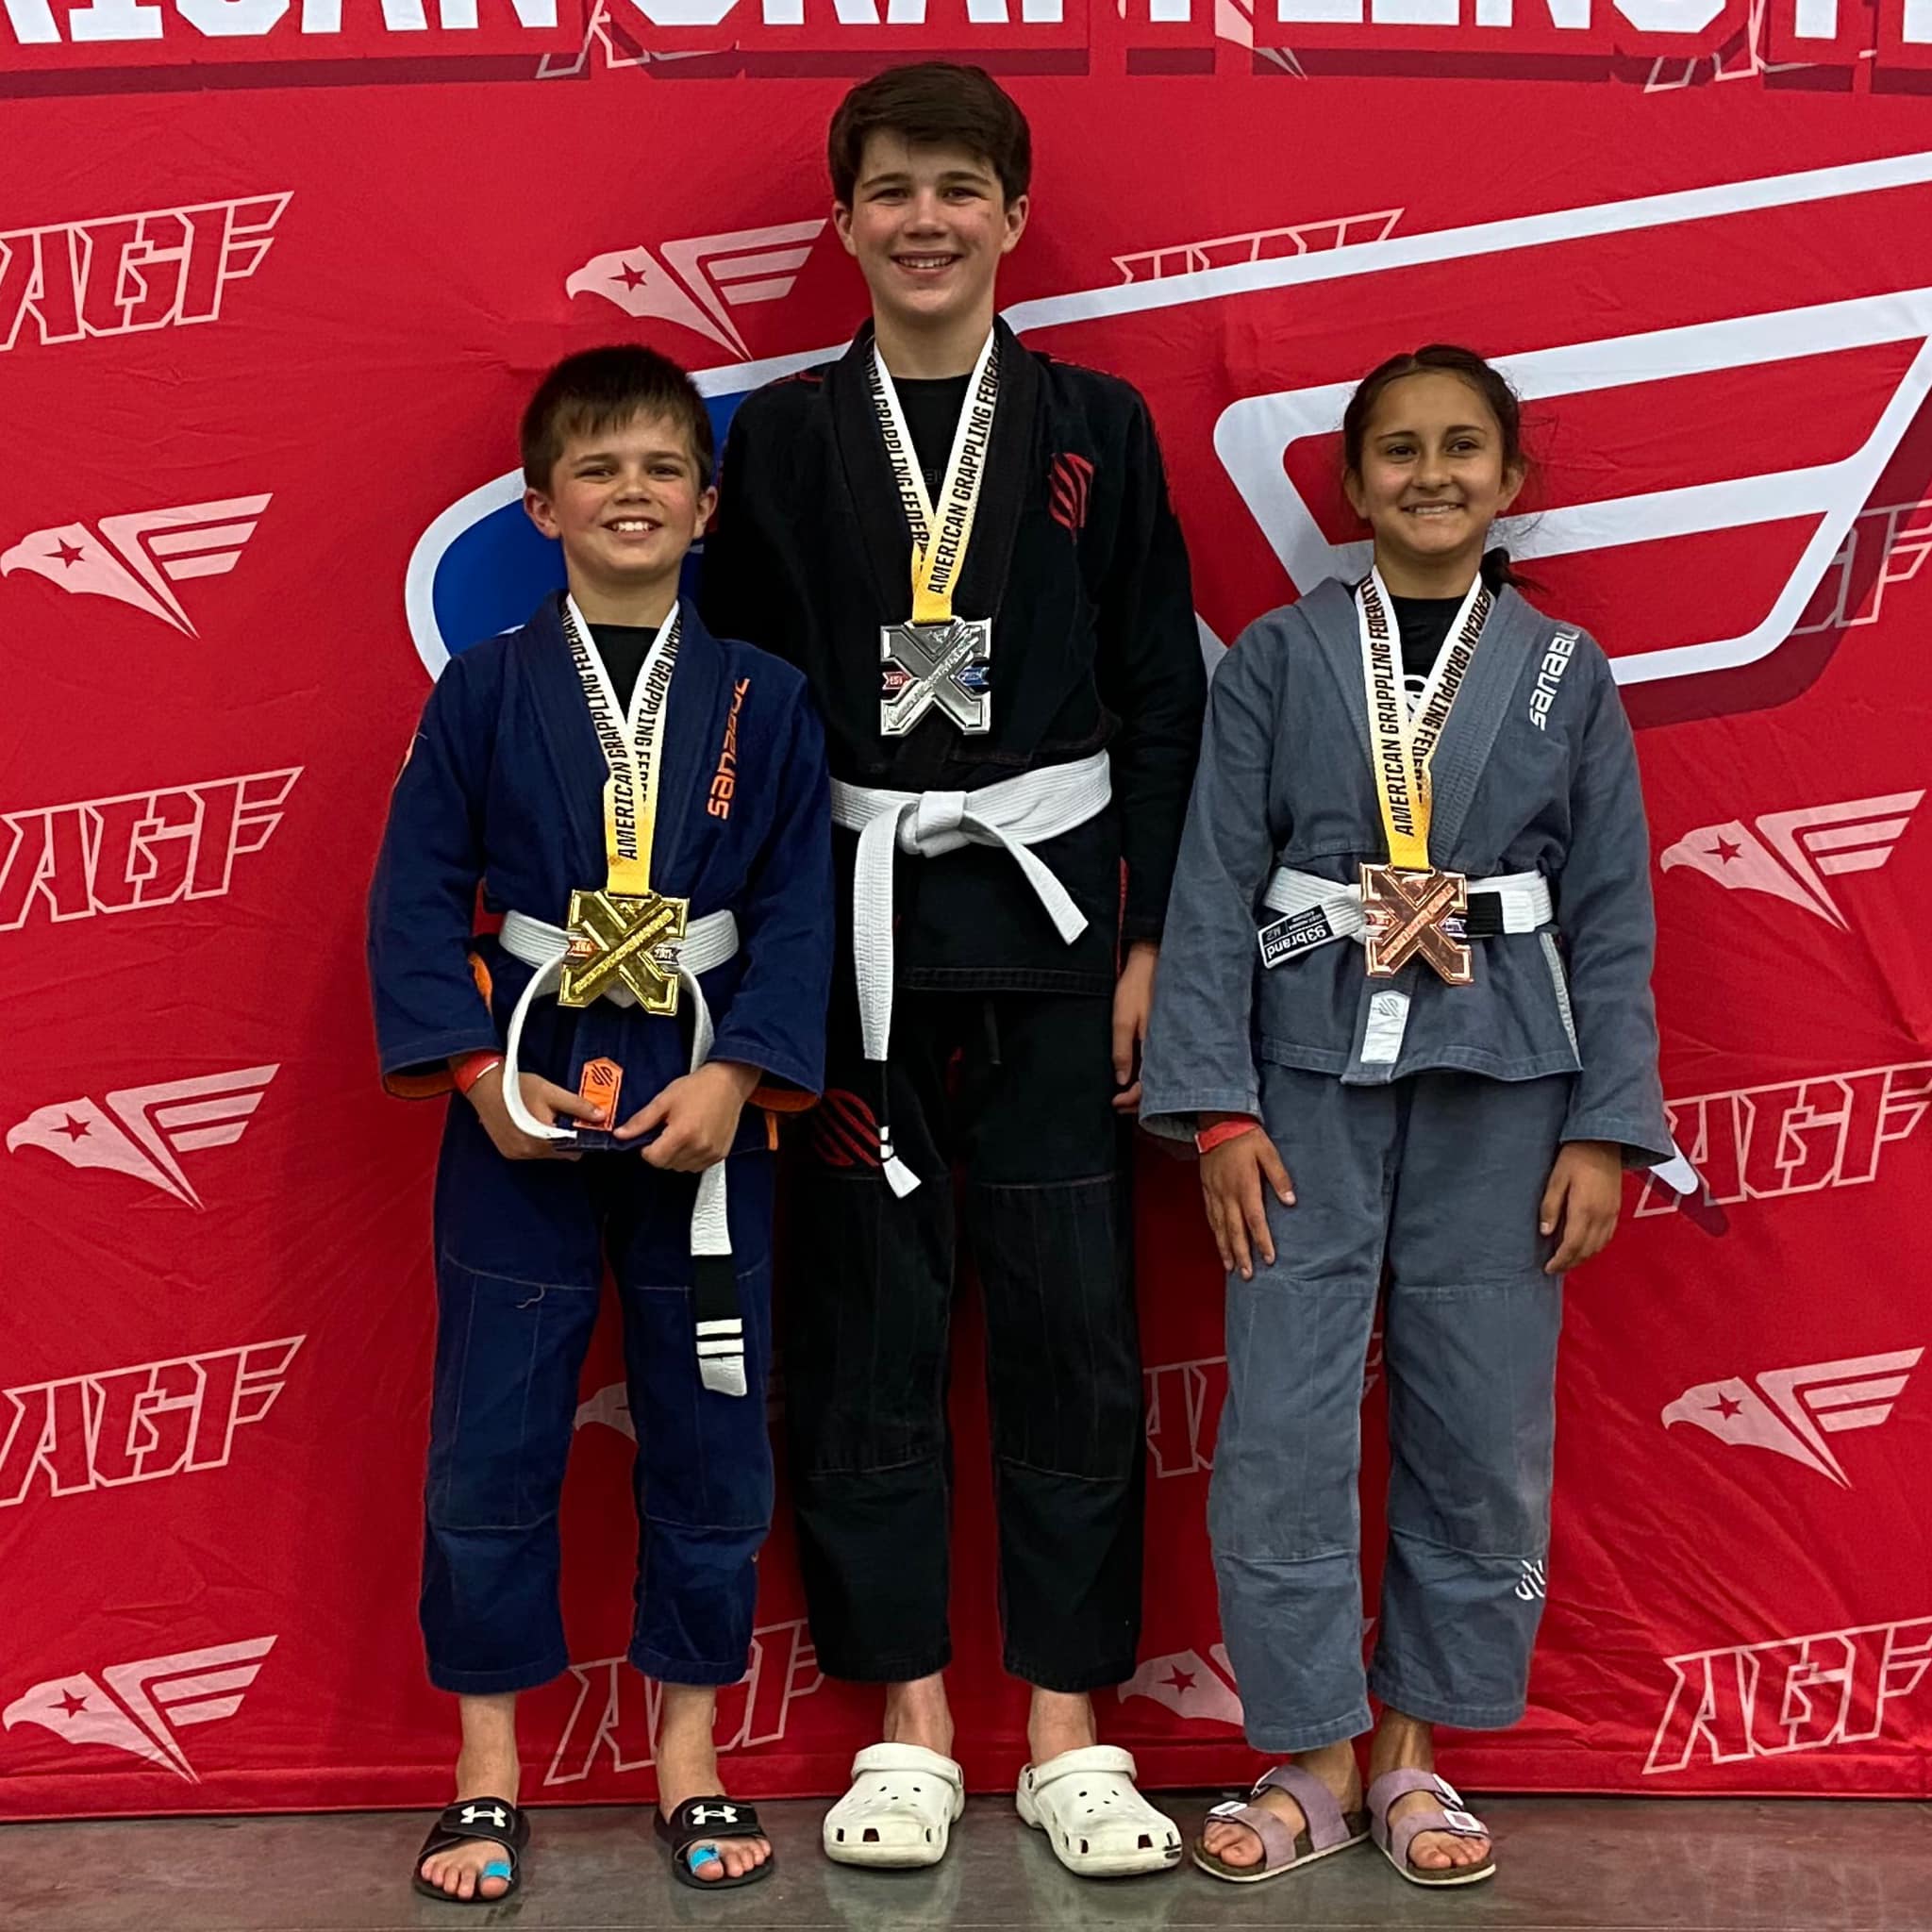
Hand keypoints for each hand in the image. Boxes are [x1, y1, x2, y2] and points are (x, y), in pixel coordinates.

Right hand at [465, 1067, 604, 1159]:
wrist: (483, 1086)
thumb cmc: (517, 1087)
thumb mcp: (551, 1092)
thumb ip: (578, 1106)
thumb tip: (601, 1116)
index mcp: (542, 1139)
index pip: (574, 1150)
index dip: (583, 1138)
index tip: (584, 1125)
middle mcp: (528, 1151)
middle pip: (561, 1154)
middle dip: (568, 1139)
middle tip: (565, 1118)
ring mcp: (516, 1154)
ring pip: (547, 1154)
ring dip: (552, 1140)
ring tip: (547, 1118)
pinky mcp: (507, 1152)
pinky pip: (531, 1152)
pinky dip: (537, 1142)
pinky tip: (533, 1124)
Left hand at [614, 1060, 760, 1170]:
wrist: (729, 1083)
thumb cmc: (698, 1088)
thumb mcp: (664, 1100)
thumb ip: (641, 1121)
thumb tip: (620, 1134)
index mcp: (682, 1133)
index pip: (653, 1158)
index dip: (647, 1148)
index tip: (652, 1135)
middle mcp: (699, 1146)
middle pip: (666, 1164)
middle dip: (661, 1151)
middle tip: (667, 1130)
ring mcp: (711, 1153)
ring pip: (681, 1167)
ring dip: (675, 1156)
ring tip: (682, 1133)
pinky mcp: (720, 1154)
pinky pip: (697, 1166)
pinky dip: (690, 1157)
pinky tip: (693, 1139)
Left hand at [1111, 940, 1158, 1112]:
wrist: (1153, 960)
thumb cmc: (1137, 986)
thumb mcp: (1122, 1019)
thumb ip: (1121, 1051)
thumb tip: (1120, 1080)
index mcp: (1158, 1048)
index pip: (1149, 1088)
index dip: (1132, 1100)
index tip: (1116, 1103)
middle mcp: (1170, 1049)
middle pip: (1159, 1087)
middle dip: (1140, 1100)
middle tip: (1119, 1103)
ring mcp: (1172, 1042)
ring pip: (1163, 1077)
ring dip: (1146, 1089)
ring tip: (1126, 1092)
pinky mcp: (1171, 1035)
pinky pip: (1164, 1062)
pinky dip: (1153, 1073)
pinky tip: (1141, 1074)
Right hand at [1199, 1116, 1294, 1280]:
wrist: (1217, 1122)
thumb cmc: (1246, 1137)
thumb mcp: (1268, 1152)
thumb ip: (1279, 1177)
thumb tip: (1291, 1200)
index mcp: (1245, 1186)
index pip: (1255, 1220)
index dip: (1262, 1241)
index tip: (1268, 1259)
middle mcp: (1227, 1194)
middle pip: (1234, 1230)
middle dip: (1241, 1254)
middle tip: (1246, 1275)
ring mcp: (1215, 1193)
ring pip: (1219, 1227)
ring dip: (1225, 1248)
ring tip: (1230, 1267)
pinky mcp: (1207, 1188)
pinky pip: (1210, 1216)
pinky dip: (1214, 1232)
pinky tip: (1218, 1242)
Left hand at [1539, 1139, 1622, 1274]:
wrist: (1604, 1142)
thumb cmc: (1576, 1157)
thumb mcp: (1556, 1179)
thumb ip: (1550, 1207)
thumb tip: (1545, 1233)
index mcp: (1584, 1210)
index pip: (1572, 1246)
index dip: (1560, 1261)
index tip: (1548, 1268)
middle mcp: (1601, 1216)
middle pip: (1586, 1251)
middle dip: (1570, 1263)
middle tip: (1555, 1269)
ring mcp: (1611, 1214)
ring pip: (1598, 1246)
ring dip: (1583, 1258)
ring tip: (1567, 1261)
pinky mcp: (1616, 1209)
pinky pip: (1607, 1237)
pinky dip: (1595, 1247)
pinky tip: (1585, 1246)